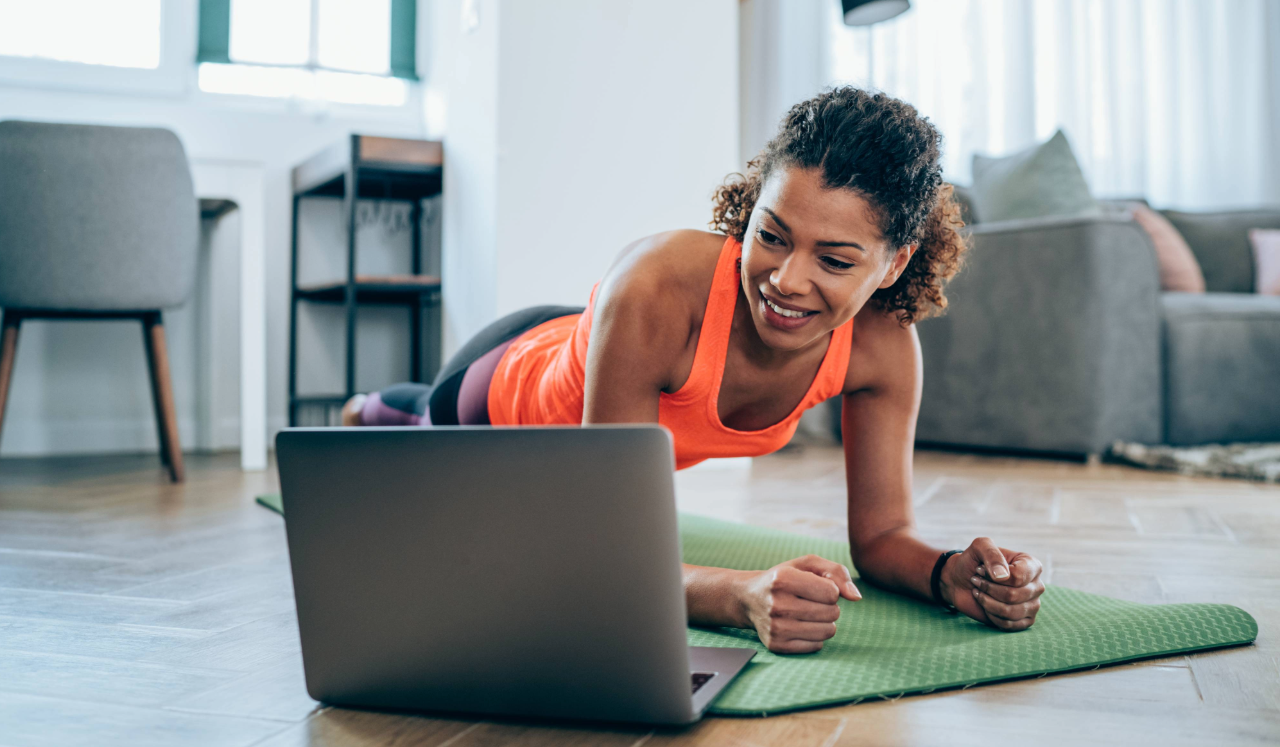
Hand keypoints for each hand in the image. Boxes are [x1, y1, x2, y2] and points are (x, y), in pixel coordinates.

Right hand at [734, 555, 861, 653]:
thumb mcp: (807, 564)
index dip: (829, 589)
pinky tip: (799, 625)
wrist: (748, 598)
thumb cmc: (784, 578)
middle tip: (809, 601)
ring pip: (828, 631)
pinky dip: (814, 636)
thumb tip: (857, 597)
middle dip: (828, 606)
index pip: (832, 593)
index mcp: (783, 579)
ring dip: (824, 622)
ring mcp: (775, 628)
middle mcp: (777, 605)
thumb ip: (837, 572)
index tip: (813, 587)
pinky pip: (817, 646)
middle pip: (832, 613)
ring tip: (807, 613)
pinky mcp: (776, 645)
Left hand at [939, 538, 1043, 630]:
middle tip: (976, 581)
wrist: (961, 581)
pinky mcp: (1024, 620)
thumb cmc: (972, 563)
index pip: (1018, 577)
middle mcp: (1037, 585)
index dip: (994, 576)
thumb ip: (991, 553)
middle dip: (988, 589)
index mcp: (1031, 565)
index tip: (979, 569)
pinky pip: (1009, 624)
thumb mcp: (979, 547)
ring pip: (1010, 611)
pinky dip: (991, 615)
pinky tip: (984, 605)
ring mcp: (1032, 604)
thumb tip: (1003, 576)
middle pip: (1014, 595)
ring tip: (978, 592)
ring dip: (987, 602)